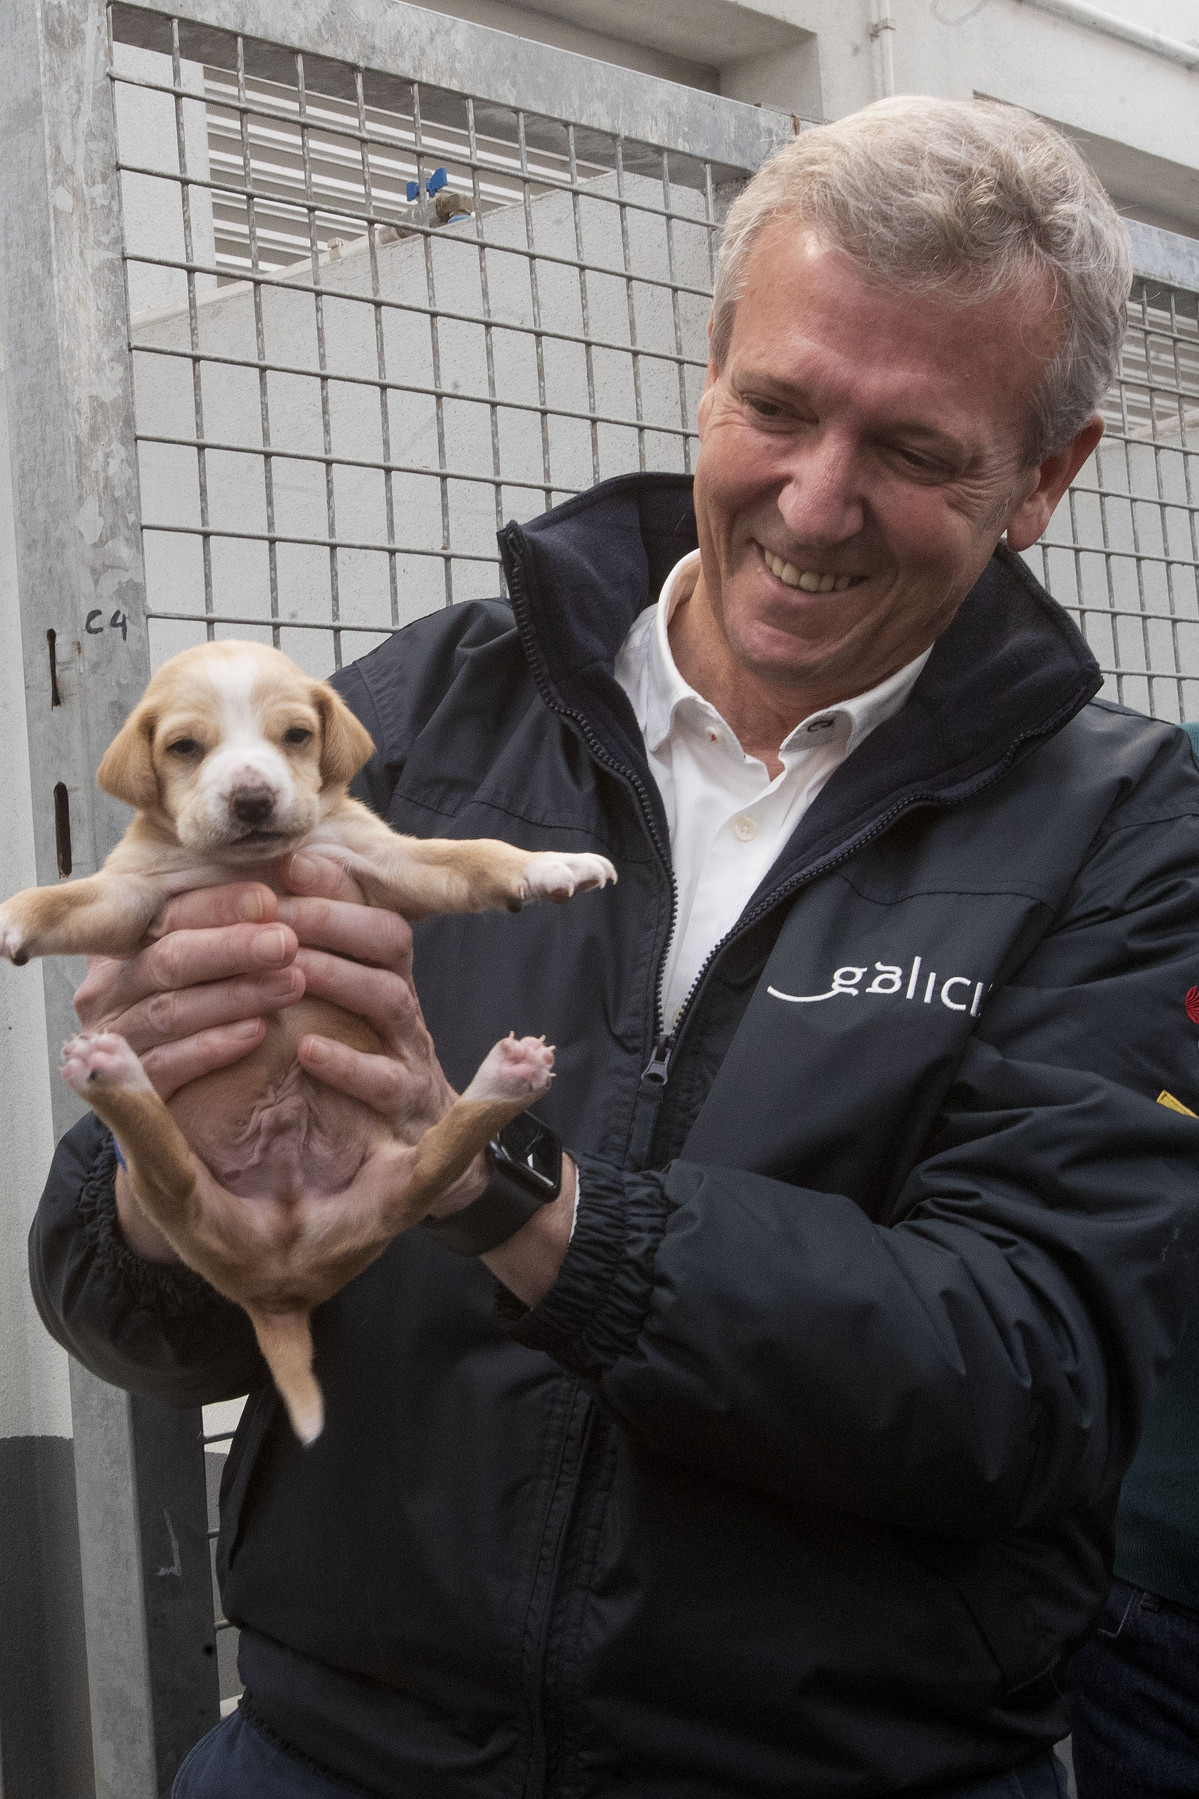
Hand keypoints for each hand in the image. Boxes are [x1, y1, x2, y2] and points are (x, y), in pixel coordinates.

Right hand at [73, 881, 302, 1099]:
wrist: (187, 1099)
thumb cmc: (212, 1007)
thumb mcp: (218, 956)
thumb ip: (243, 920)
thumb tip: (294, 870)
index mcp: (127, 943)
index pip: (167, 916)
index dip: (218, 906)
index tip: (268, 900)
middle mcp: (110, 987)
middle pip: (169, 959)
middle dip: (232, 948)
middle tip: (286, 943)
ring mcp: (113, 1036)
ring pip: (172, 1010)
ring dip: (235, 996)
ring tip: (290, 985)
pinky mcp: (128, 1083)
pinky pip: (168, 1064)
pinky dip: (212, 1047)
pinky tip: (255, 1033)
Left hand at [277, 853, 484, 1213]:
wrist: (405, 1173)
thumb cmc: (350, 1082)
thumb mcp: (327, 1020)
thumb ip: (302, 968)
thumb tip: (251, 906)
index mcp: (380, 978)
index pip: (367, 909)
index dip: (334, 887)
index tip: (289, 863)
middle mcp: (401, 1008)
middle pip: (388, 940)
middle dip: (333, 918)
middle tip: (277, 908)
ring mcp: (410, 1056)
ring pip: (390, 996)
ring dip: (340, 974)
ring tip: (292, 966)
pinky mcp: (409, 1111)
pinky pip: (386, 1081)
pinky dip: (348, 1064)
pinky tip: (306, 1051)